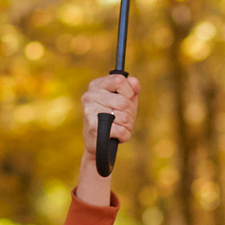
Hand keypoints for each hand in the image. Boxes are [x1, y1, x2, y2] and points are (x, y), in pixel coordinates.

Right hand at [75, 74, 139, 204]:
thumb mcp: (124, 100)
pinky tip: (118, 136)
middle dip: (130, 113)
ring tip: (120, 127)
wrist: (98, 144)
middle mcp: (90, 95)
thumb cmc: (112, 119)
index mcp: (97, 85)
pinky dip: (124, 135)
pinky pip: (120, 130)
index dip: (129, 92)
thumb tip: (134, 82)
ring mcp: (89, 111)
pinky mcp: (93, 127)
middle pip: (124, 101)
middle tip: (124, 119)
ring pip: (123, 117)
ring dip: (127, 126)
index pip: (119, 80)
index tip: (128, 99)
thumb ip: (130, 89)